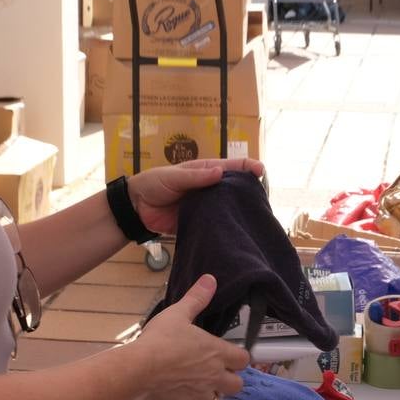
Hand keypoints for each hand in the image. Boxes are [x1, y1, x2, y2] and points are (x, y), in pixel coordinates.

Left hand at [127, 158, 264, 234]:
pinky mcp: (200, 223)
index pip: (231, 167)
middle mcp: (210, 189)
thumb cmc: (153, 184)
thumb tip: (220, 173)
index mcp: (205, 172)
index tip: (261, 171)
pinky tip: (236, 232)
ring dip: (239, 211)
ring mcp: (206, 207)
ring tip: (256, 217)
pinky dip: (225, 228)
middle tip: (264, 199)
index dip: (247, 167)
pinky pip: (215, 225)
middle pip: (234, 189)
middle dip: (249, 192)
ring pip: (228, 208)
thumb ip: (195, 177)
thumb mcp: (173, 177)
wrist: (136, 208)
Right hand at [130, 274, 249, 399]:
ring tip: (198, 388)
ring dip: (211, 396)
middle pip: (237, 385)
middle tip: (215, 373)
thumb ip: (197, 298)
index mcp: (218, 353)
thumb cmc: (160, 339)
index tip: (228, 355)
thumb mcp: (179, 313)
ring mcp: (200, 396)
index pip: (244, 360)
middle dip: (230, 380)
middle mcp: (214, 377)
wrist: (138, 368)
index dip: (238, 358)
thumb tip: (211, 279)